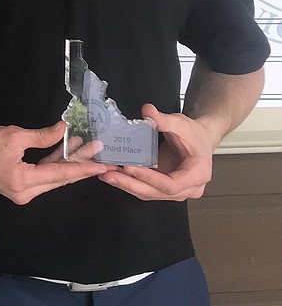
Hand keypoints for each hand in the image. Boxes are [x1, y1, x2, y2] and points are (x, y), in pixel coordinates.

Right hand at [0, 121, 111, 204]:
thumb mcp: (13, 135)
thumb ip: (42, 136)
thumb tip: (64, 129)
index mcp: (23, 181)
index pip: (61, 174)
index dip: (84, 168)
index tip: (103, 164)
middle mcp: (24, 193)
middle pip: (59, 178)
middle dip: (80, 164)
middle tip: (100, 153)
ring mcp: (22, 193)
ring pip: (52, 178)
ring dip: (67, 163)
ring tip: (85, 148)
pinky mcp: (19, 189)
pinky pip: (42, 177)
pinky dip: (53, 165)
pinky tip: (64, 151)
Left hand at [97, 105, 213, 200]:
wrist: (199, 139)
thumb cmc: (194, 134)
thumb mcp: (181, 124)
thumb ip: (164, 119)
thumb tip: (148, 111)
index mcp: (198, 174)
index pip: (172, 184)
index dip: (150, 178)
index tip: (130, 168)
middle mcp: (189, 188)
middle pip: (158, 192)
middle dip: (131, 184)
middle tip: (110, 175)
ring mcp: (177, 191)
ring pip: (150, 193)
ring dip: (127, 185)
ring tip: (107, 175)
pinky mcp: (164, 187)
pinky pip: (146, 189)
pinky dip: (130, 183)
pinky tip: (114, 175)